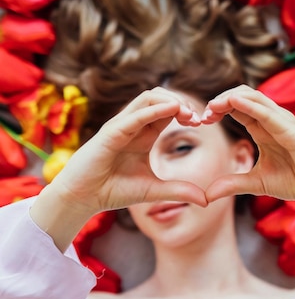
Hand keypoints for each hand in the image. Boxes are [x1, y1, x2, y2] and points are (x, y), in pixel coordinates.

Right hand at [47, 87, 206, 215]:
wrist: (83, 198)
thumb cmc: (113, 191)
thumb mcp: (154, 191)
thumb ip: (179, 191)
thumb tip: (206, 200)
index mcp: (144, 134)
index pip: (168, 111)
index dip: (186, 112)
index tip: (202, 123)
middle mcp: (133, 125)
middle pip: (160, 98)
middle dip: (182, 103)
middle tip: (197, 117)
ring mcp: (121, 126)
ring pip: (147, 98)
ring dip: (170, 101)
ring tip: (187, 112)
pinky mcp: (110, 133)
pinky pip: (133, 115)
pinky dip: (153, 110)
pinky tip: (172, 110)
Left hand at [201, 85, 294, 238]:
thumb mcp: (256, 183)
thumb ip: (232, 184)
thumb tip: (206, 196)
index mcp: (263, 128)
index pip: (237, 108)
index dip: (218, 109)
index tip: (201, 120)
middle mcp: (272, 120)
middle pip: (243, 96)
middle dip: (220, 100)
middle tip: (203, 113)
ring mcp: (284, 122)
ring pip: (255, 98)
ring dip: (231, 98)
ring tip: (212, 106)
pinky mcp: (293, 131)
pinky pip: (269, 113)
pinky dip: (251, 105)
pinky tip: (233, 102)